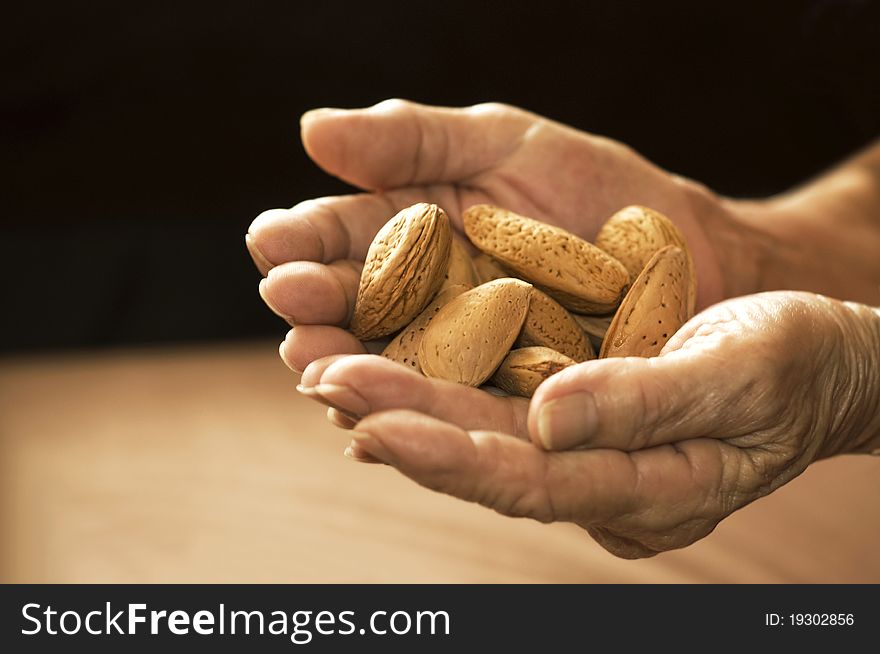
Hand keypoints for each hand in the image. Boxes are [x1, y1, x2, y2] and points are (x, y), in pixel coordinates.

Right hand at [247, 99, 759, 372]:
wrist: (695, 256)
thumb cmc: (600, 189)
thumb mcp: (506, 144)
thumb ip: (413, 139)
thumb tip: (310, 129)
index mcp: (414, 229)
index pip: (343, 233)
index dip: (304, 239)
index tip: (273, 244)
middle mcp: (423, 298)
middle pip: (356, 307)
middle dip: (318, 309)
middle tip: (292, 308)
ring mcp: (458, 354)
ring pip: (391, 366)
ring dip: (351, 371)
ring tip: (321, 370)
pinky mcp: (499, 402)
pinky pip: (451, 411)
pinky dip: (415, 419)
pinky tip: (376, 426)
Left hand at [297, 292, 879, 557]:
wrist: (821, 358)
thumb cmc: (797, 364)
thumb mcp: (743, 375)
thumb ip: (647, 403)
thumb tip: (551, 415)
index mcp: (648, 489)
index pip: (530, 481)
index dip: (447, 456)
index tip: (369, 425)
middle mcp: (601, 479)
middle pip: (485, 456)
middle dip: (400, 422)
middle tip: (321, 379)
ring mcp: (587, 449)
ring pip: (480, 428)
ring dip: (404, 400)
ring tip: (328, 368)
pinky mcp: (578, 412)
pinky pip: (497, 400)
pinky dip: (440, 382)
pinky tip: (387, 362)